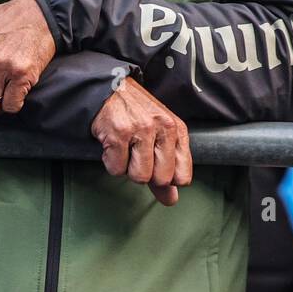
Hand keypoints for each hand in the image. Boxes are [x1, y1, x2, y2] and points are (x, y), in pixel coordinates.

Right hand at [91, 77, 192, 205]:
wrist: (110, 90)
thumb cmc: (137, 115)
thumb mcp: (160, 136)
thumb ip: (167, 169)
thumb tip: (171, 200)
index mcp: (177, 130)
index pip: (183, 176)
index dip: (167, 179)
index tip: (156, 167)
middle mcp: (163, 128)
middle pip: (161, 179)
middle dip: (146, 174)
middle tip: (137, 156)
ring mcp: (141, 130)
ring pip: (139, 177)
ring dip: (127, 168)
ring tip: (125, 149)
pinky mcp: (118, 133)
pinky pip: (116, 169)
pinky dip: (110, 162)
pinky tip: (112, 145)